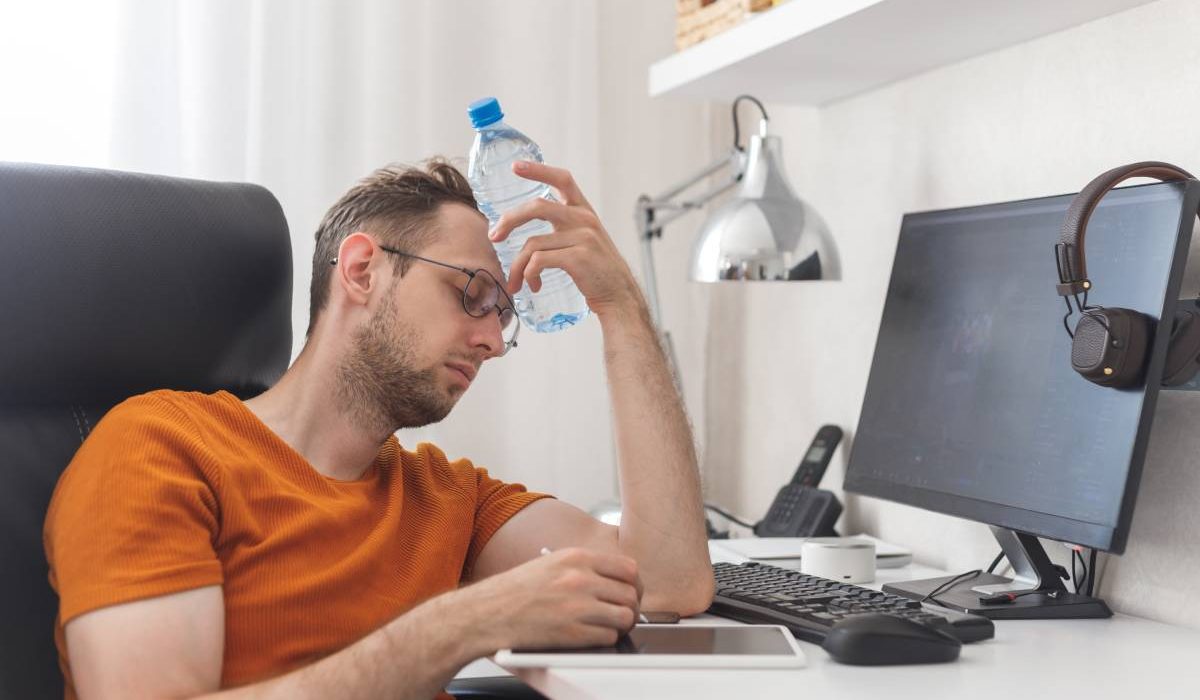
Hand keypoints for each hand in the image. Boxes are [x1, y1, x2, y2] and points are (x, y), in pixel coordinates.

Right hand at [471, 547, 641, 650]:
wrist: (487, 612)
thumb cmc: (515, 590)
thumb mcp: (551, 563)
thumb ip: (583, 567)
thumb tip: (613, 578)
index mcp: (576, 558)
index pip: (628, 568)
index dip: (635, 583)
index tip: (632, 591)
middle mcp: (580, 579)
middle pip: (630, 594)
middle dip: (632, 605)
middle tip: (625, 612)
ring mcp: (578, 606)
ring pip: (625, 616)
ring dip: (622, 624)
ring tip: (612, 625)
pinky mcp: (573, 633)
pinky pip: (609, 636)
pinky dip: (606, 638)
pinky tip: (595, 634)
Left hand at [488, 161, 642, 317]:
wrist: (619, 296)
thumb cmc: (597, 271)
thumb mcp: (585, 240)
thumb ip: (564, 228)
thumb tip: (526, 230)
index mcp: (584, 211)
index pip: (562, 180)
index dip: (538, 170)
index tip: (515, 166)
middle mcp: (584, 219)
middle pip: (537, 206)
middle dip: (510, 220)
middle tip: (494, 237)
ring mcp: (583, 238)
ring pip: (532, 243)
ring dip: (517, 266)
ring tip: (516, 282)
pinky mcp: (578, 258)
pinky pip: (539, 261)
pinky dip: (529, 274)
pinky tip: (533, 285)